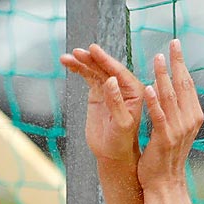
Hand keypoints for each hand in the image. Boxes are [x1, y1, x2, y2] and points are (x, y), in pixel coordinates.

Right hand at [59, 43, 142, 168]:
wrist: (112, 153)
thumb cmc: (121, 141)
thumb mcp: (121, 124)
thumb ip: (116, 102)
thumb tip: (111, 80)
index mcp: (134, 91)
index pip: (119, 71)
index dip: (105, 60)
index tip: (93, 50)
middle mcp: (123, 86)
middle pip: (106, 67)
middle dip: (91, 59)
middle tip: (78, 52)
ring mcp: (109, 88)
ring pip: (95, 70)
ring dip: (82, 62)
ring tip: (68, 57)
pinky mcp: (98, 93)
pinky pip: (88, 77)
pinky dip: (79, 70)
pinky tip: (69, 63)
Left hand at [138, 39, 203, 190]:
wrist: (165, 184)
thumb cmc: (166, 158)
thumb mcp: (177, 131)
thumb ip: (177, 112)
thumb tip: (175, 92)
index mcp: (193, 117)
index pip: (188, 85)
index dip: (182, 64)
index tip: (176, 47)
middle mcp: (189, 121)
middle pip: (183, 86)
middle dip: (177, 63)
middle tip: (172, 42)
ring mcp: (178, 131)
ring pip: (171, 98)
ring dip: (164, 77)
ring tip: (158, 59)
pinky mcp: (164, 140)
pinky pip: (159, 117)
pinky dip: (154, 102)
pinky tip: (148, 88)